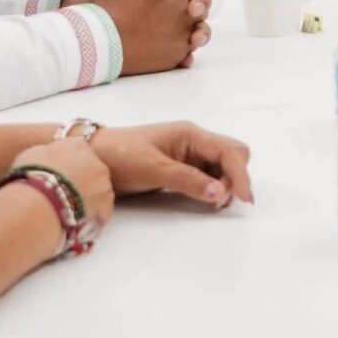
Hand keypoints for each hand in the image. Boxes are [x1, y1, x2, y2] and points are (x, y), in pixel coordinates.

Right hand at [6, 135, 112, 223]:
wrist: (41, 202)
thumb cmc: (32, 177)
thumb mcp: (33, 154)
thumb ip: (47, 153)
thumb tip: (48, 157)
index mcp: (77, 145)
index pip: (77, 151)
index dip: (67, 164)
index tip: (60, 174)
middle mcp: (96, 161)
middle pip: (90, 169)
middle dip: (80, 179)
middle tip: (63, 192)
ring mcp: (104, 183)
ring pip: (98, 189)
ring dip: (87, 196)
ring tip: (68, 208)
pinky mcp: (107, 205)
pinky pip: (102, 209)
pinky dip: (92, 214)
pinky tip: (78, 219)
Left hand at [68, 0, 214, 50]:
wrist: (83, 30)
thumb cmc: (90, 0)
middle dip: (200, 0)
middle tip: (193, 11)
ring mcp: (170, 19)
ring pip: (197, 19)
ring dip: (203, 27)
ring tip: (196, 39)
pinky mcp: (168, 41)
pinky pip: (185, 46)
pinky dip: (190, 53)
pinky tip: (186, 59)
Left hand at [89, 122, 254, 209]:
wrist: (92, 157)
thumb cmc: (120, 157)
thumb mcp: (153, 169)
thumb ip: (188, 180)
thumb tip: (221, 193)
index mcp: (191, 134)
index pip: (230, 151)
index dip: (241, 175)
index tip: (244, 199)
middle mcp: (194, 141)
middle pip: (233, 155)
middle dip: (236, 177)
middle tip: (222, 201)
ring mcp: (189, 153)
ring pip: (223, 166)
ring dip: (226, 184)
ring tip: (214, 203)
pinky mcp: (182, 166)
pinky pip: (209, 175)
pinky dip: (214, 187)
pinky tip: (207, 198)